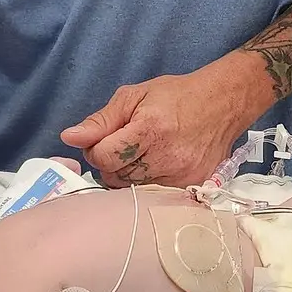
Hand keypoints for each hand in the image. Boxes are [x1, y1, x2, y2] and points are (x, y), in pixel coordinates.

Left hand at [60, 51, 272, 187]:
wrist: (222, 104)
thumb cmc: (175, 96)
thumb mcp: (133, 96)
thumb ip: (101, 120)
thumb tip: (69, 137)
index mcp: (149, 129)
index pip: (104, 157)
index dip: (96, 149)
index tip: (104, 140)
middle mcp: (167, 157)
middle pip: (116, 178)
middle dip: (110, 164)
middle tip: (122, 146)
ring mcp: (182, 175)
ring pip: (134, 190)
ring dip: (128, 175)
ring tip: (140, 154)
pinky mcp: (192, 186)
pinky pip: (155, 195)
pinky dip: (148, 183)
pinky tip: (155, 166)